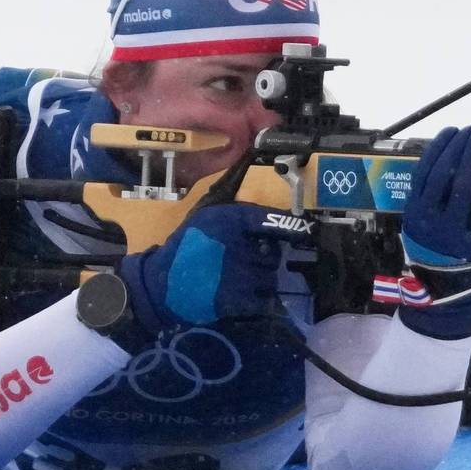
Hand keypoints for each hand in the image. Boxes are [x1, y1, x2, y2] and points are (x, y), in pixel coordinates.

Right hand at [116, 203, 314, 335]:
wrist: (161, 284)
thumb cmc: (185, 247)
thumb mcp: (207, 214)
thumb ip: (235, 203)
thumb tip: (254, 167)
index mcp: (229, 220)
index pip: (272, 221)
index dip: (293, 227)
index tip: (309, 232)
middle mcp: (237, 244)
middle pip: (274, 254)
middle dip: (266, 260)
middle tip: (249, 263)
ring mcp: (237, 274)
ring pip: (270, 279)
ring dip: (262, 282)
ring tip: (242, 282)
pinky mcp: (235, 300)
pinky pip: (264, 301)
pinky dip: (262, 302)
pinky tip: (249, 300)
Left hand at [399, 121, 470, 339]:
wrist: (436, 290)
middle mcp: (450, 235)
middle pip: (463, 184)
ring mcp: (427, 222)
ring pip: (440, 176)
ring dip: (455, 146)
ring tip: (470, 128)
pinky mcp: (411, 212)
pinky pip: (422, 176)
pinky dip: (435, 152)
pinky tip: (448, 136)